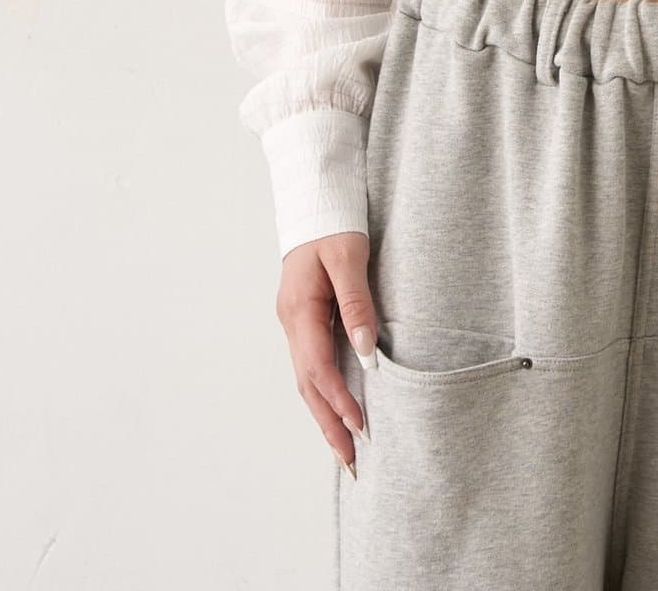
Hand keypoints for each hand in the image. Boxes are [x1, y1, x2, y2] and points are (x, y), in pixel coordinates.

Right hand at [276, 230, 379, 475]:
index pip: (318, 368)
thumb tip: (366, 354)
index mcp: (298, 309)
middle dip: (328, 424)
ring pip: (307, 378)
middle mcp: (291, 321)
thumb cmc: (334, 223)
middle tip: (351, 461)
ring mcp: (294, 320)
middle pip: (308, 384)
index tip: (361, 426)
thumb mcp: (349, 258)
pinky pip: (312, 363)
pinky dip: (324, 390)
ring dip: (325, 412)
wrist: (315, 197)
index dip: (340, 400)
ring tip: (345, 447)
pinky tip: (337, 406)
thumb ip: (356, 305)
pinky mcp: (304, 317)